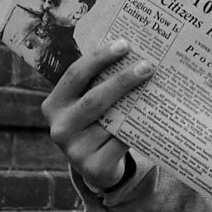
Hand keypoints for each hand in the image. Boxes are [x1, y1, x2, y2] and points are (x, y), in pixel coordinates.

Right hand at [41, 39, 153, 188]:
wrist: (98, 166)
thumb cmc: (97, 124)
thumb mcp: (89, 104)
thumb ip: (101, 84)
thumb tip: (136, 53)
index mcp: (54, 105)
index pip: (75, 75)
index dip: (100, 58)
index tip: (125, 44)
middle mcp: (60, 127)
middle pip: (94, 99)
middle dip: (123, 80)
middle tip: (147, 66)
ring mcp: (75, 150)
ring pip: (112, 122)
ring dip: (137, 104)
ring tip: (158, 88)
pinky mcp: (94, 168)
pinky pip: (122, 142)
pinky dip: (139, 128)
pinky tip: (157, 116)